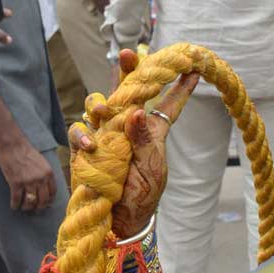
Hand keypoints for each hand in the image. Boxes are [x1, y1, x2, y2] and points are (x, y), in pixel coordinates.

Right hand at [0, 133, 56, 211]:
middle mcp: (40, 179)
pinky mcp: (16, 183)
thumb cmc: (28, 152)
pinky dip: (15, 204)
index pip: (53, 192)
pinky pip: (16, 198)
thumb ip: (46, 175)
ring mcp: (28, 182)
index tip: (47, 204)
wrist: (13, 146)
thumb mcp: (43, 163)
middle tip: (36, 209)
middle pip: (43, 199)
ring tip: (25, 208)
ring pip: (30, 201)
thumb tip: (46, 187)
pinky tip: (14, 206)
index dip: (50, 200)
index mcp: (49, 174)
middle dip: (40, 207)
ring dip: (28, 207)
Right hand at [70, 49, 199, 237]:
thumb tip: (136, 112)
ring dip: (100, 103)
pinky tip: (92, 146)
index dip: (179, 87)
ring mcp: (105, 135)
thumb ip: (144, 140)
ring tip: (104, 111)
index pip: (167, 105)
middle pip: (128, 91)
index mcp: (152, 131)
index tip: (194, 68)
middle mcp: (128, 127)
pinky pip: (79, 132)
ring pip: (98, 104)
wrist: (122, 218)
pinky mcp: (86, 147)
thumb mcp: (152, 167)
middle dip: (128, 70)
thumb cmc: (143, 192)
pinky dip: (83, 136)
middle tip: (129, 54)